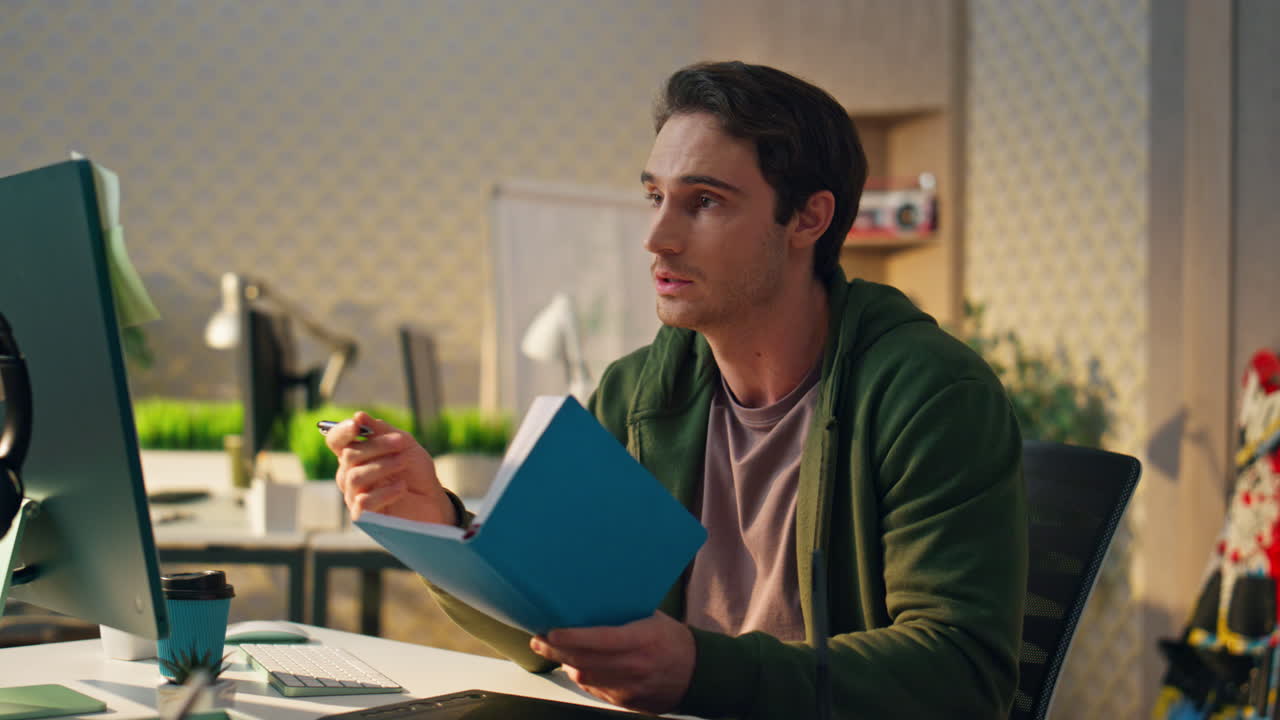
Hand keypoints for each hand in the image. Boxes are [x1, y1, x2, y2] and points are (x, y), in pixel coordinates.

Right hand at [326, 411, 455, 524]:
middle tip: (401, 442)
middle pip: (349, 456)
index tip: (357, 425)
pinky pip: (364, 503)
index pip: (336, 441)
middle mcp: (349, 474)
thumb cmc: (415, 471)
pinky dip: (385, 492)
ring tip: (404, 462)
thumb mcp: (404, 445)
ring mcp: (355, 496)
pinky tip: (402, 487)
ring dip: (382, 466)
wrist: (433, 500)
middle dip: (377, 446)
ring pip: (355, 478)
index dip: (342, 432)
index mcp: (356, 455)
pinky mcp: (365, 517)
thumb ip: (383, 431)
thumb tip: (359, 416)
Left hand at [529, 612, 694, 713]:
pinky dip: (582, 676)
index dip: (572, 638)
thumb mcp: (654, 619)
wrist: (698, 674)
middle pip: (584, 661)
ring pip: (585, 678)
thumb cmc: (672, 639)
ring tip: (552, 650)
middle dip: (556, 651)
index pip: (600, 640)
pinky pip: (594, 690)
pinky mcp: (626, 702)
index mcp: (643, 639)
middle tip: (538, 640)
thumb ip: (624, 615)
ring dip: (565, 664)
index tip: (551, 632)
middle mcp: (635, 666)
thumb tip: (590, 597)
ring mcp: (630, 687)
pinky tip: (575, 665)